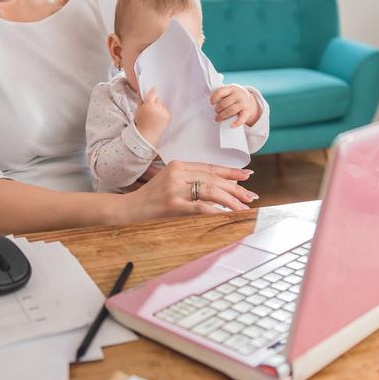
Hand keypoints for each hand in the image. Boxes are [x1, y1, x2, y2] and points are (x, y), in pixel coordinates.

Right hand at [120, 161, 257, 220]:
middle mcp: (177, 173)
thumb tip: (217, 187)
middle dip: (235, 188)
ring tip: (242, 207)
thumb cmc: (151, 197)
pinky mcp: (172, 205)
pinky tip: (226, 214)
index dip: (230, 171)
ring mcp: (174, 189)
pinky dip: (215, 211)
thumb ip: (189, 180)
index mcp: (178, 165)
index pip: (210, 167)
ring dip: (230, 200)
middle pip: (213, 179)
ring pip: (210, 191)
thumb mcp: (169, 181)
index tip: (247, 175)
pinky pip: (200, 207)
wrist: (128, 209)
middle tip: (250, 196)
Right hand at [135, 88, 170, 146]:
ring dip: (160, 108)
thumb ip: (140, 99)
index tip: (153, 90)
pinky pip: (166, 111)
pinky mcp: (168, 117)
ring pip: (163, 105)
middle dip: (155, 102)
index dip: (153, 91)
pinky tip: (158, 118)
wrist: (147, 134)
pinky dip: (163, 113)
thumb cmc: (141, 122)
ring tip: (154, 115)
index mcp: (149, 105)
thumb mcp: (138, 109)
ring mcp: (164, 112)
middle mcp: (158, 108)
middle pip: (158, 99)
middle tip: (150, 110)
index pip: (153, 93)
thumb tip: (140, 89)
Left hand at [211, 84, 260, 127]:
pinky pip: (242, 118)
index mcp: (231, 88)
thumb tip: (212, 105)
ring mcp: (243, 103)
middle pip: (225, 103)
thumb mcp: (228, 92)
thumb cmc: (232, 96)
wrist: (247, 98)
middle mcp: (238, 94)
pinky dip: (237, 123)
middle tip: (216, 112)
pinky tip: (232, 125)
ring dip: (223, 116)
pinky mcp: (247, 111)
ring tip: (218, 118)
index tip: (212, 103)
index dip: (214, 98)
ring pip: (231, 110)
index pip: (220, 92)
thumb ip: (220, 96)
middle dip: (218, 109)